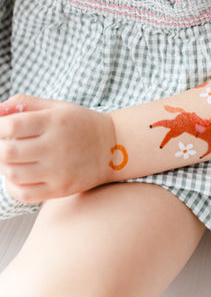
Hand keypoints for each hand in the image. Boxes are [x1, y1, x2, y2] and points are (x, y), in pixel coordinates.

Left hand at [0, 95, 116, 202]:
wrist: (114, 147)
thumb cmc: (81, 124)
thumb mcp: (57, 106)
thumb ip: (25, 103)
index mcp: (55, 121)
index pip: (11, 126)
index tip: (1, 128)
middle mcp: (56, 146)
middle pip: (7, 152)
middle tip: (2, 144)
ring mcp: (58, 170)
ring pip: (12, 174)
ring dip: (4, 166)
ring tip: (11, 158)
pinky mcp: (60, 188)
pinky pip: (24, 193)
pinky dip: (12, 186)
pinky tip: (17, 176)